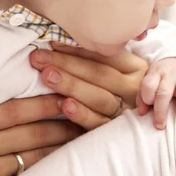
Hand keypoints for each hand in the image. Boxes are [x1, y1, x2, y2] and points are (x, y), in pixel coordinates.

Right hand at [0, 96, 82, 175]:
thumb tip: (24, 76)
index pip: (14, 110)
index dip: (42, 103)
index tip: (65, 94)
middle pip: (28, 133)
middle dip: (60, 124)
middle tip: (85, 114)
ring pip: (31, 155)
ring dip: (59, 144)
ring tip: (81, 133)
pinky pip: (25, 172)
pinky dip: (46, 161)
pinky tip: (62, 153)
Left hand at [30, 45, 147, 129]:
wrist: (134, 133)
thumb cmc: (111, 91)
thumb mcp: (110, 71)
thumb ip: (92, 58)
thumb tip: (56, 42)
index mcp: (136, 68)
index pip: (105, 54)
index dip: (77, 48)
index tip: (50, 42)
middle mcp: (135, 90)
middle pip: (100, 73)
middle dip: (67, 63)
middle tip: (39, 57)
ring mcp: (128, 112)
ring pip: (100, 97)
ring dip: (72, 85)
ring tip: (47, 75)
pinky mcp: (118, 134)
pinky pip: (100, 123)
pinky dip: (83, 114)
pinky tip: (65, 105)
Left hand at [136, 57, 175, 129]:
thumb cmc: (162, 77)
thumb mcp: (151, 80)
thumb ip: (143, 96)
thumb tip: (142, 113)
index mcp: (156, 74)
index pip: (148, 85)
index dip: (146, 97)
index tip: (147, 110)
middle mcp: (170, 75)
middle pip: (164, 92)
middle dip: (161, 110)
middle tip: (160, 126)